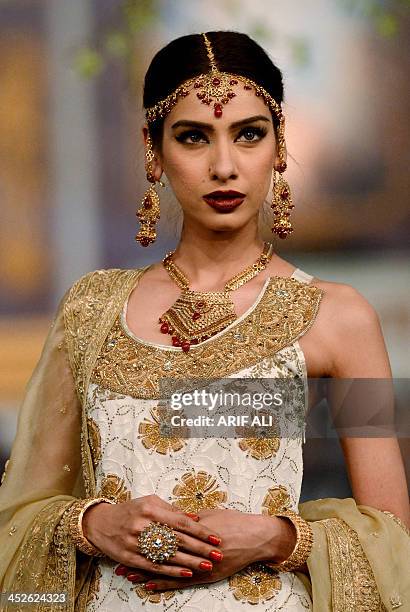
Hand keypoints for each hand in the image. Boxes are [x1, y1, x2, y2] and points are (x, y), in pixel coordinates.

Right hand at [82, 494, 221, 578]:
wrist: (101, 524)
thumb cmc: (130, 510)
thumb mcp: (150, 503)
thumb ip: (172, 510)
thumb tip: (195, 518)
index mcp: (150, 509)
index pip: (181, 522)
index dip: (200, 531)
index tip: (215, 537)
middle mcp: (143, 526)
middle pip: (177, 539)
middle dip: (200, 548)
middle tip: (218, 553)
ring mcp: (135, 543)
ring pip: (168, 555)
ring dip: (190, 562)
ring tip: (208, 565)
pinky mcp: (130, 558)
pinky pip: (154, 566)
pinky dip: (172, 571)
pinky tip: (187, 573)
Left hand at [118, 508, 294, 590]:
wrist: (255, 536)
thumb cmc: (233, 521)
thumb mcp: (208, 515)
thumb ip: (187, 519)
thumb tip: (170, 516)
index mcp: (190, 528)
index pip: (160, 534)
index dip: (141, 538)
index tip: (124, 539)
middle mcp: (192, 547)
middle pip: (158, 553)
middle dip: (137, 557)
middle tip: (118, 561)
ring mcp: (198, 563)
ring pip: (166, 570)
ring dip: (146, 573)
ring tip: (127, 575)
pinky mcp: (206, 576)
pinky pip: (181, 582)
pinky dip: (164, 584)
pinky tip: (150, 586)